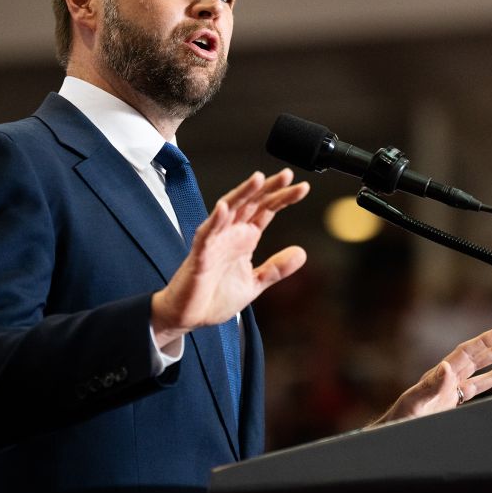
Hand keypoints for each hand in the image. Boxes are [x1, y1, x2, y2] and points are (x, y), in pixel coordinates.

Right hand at [152, 169, 308, 344]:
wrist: (189, 317)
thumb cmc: (215, 298)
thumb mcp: (255, 284)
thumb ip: (276, 268)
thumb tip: (301, 253)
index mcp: (245, 239)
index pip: (266, 211)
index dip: (283, 198)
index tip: (302, 188)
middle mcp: (231, 234)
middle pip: (251, 203)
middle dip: (269, 188)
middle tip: (288, 175)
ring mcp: (215, 242)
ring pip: (229, 210)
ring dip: (242, 194)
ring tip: (258, 179)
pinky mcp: (200, 255)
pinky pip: (207, 234)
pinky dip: (215, 221)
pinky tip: (224, 208)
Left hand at [370, 324, 491, 425]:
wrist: (393, 433)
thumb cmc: (400, 418)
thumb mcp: (415, 401)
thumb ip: (431, 385)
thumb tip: (447, 365)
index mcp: (439, 375)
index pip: (465, 354)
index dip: (483, 342)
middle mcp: (445, 379)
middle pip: (473, 359)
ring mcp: (449, 391)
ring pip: (476, 372)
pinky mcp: (451, 403)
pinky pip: (474, 388)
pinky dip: (488, 381)